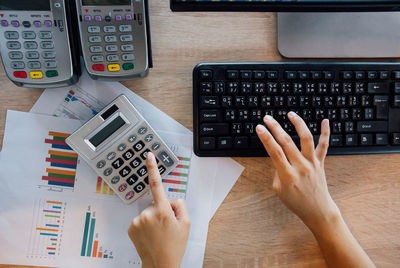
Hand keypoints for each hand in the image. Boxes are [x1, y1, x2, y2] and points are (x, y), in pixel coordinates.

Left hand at [128, 152, 190, 267]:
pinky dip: (146, 224)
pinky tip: (151, 234)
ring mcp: (137, 221)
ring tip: (159, 233)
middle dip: (163, 210)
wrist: (160, 264)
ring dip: (153, 218)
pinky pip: (141, 219)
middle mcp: (147, 214)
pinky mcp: (131, 227)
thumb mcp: (186, 223)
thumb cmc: (174, 246)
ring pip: (148, 211)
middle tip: (167, 226)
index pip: (156, 184)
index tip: (149, 156)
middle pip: (157, 202)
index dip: (152, 168)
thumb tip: (170, 200)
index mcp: (162, 211)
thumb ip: (180, 205)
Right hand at [256, 112, 339, 232]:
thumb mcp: (279, 190)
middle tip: (267, 118)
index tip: (259, 128)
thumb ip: (277, 171)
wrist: (318, 211)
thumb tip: (277, 156)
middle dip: (275, 127)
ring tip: (290, 114)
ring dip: (298, 124)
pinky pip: (324, 146)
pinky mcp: (320, 163)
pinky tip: (325, 120)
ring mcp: (312, 164)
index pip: (275, 152)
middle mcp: (301, 167)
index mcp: (288, 176)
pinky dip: (326, 132)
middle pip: (287, 142)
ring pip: (306, 139)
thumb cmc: (296, 202)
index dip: (266, 138)